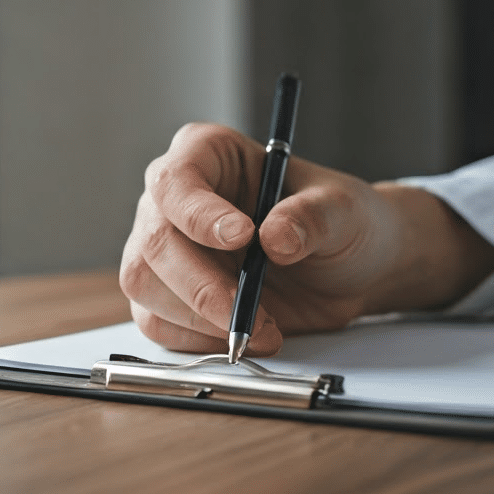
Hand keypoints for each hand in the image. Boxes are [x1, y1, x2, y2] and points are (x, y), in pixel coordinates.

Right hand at [120, 123, 493, 354]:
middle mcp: (173, 199)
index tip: (242, 238)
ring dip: (199, 317)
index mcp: (206, 155)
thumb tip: (274, 236)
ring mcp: (163, 248)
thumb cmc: (339, 222)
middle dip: (200, 285)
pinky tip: (242, 333)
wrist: (349, 270)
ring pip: (144, 284)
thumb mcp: (342, 210)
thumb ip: (311, 217)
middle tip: (248, 310)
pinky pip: (156, 322)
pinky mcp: (165, 294)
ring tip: (260, 326)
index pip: (176, 180)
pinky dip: (196, 339)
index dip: (199, 212)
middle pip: (154, 241)